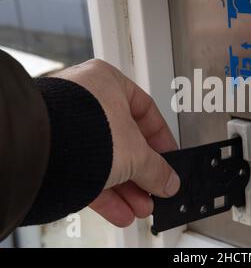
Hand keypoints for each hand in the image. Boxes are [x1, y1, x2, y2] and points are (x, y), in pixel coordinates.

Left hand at [52, 59, 179, 226]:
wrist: (41, 150)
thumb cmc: (83, 129)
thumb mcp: (137, 152)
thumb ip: (157, 168)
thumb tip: (168, 180)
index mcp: (108, 82)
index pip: (146, 110)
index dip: (162, 138)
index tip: (169, 157)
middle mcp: (86, 100)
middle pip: (126, 141)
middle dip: (143, 172)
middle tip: (154, 187)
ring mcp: (68, 126)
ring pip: (106, 160)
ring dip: (127, 187)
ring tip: (139, 205)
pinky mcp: (55, 152)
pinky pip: (86, 173)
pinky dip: (105, 193)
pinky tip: (119, 209)